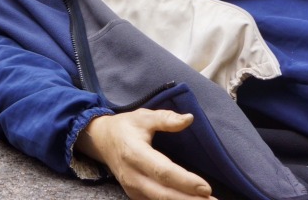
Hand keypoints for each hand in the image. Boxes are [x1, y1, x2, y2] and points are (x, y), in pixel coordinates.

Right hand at [77, 110, 213, 199]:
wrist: (101, 141)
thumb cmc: (125, 127)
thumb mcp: (143, 116)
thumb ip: (166, 119)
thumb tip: (189, 119)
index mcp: (134, 153)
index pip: (163, 171)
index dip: (185, 181)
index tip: (206, 188)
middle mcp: (132, 175)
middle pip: (163, 194)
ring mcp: (132, 188)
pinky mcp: (134, 195)